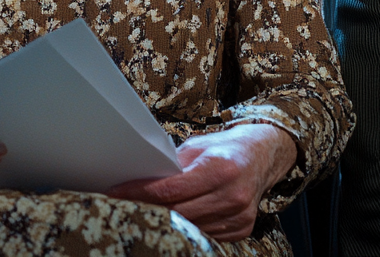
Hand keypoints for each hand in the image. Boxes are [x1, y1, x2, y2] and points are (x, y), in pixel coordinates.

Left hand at [106, 124, 297, 241]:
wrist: (262, 156)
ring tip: (144, 210)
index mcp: (220, 168)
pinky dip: (187, 227)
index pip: (170, 189)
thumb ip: (173, 164)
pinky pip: (205, 235)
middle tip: (122, 203)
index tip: (116, 191)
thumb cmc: (226, 148)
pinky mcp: (241, 229)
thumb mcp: (198, 145)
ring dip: (165, 221)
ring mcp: (238, 216)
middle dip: (147, 208)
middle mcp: (231, 195)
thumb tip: (142, 176)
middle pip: (176, 213)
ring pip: (189, 227)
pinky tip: (174, 218)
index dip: (140, 192)